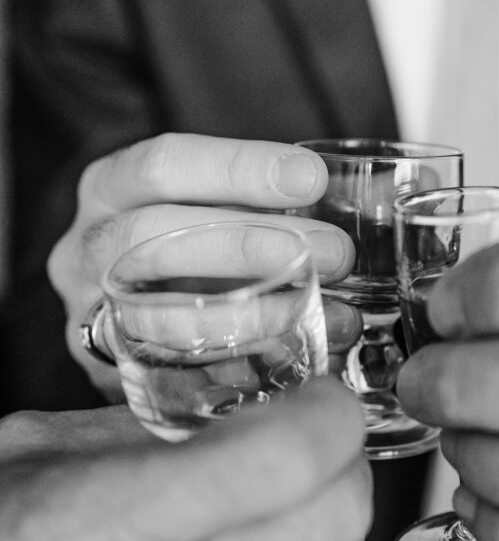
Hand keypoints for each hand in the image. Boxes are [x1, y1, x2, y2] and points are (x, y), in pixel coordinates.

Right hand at [0, 378, 370, 540]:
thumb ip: (145, 426)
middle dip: (344, 461)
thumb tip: (239, 405)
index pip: (286, 464)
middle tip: (314, 434)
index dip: (328, 415)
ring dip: (327, 521)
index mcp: (110, 530)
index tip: (321, 396)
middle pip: (337, 526)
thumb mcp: (32, 454)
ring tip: (284, 492)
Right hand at [48, 133, 354, 394]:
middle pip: (154, 237)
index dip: (238, 168)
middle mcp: (88, 247)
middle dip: (249, 245)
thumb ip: (268, 201)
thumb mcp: (208, 204)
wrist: (123, 310)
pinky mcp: (111, 371)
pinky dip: (235, 369)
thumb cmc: (179, 244)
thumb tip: (367, 200)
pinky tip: (288, 361)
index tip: (310, 179)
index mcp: (109, 187)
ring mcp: (92, 312)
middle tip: (332, 254)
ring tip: (323, 311)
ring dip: (252, 314)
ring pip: (161, 316)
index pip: (163, 165)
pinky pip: (173, 376)